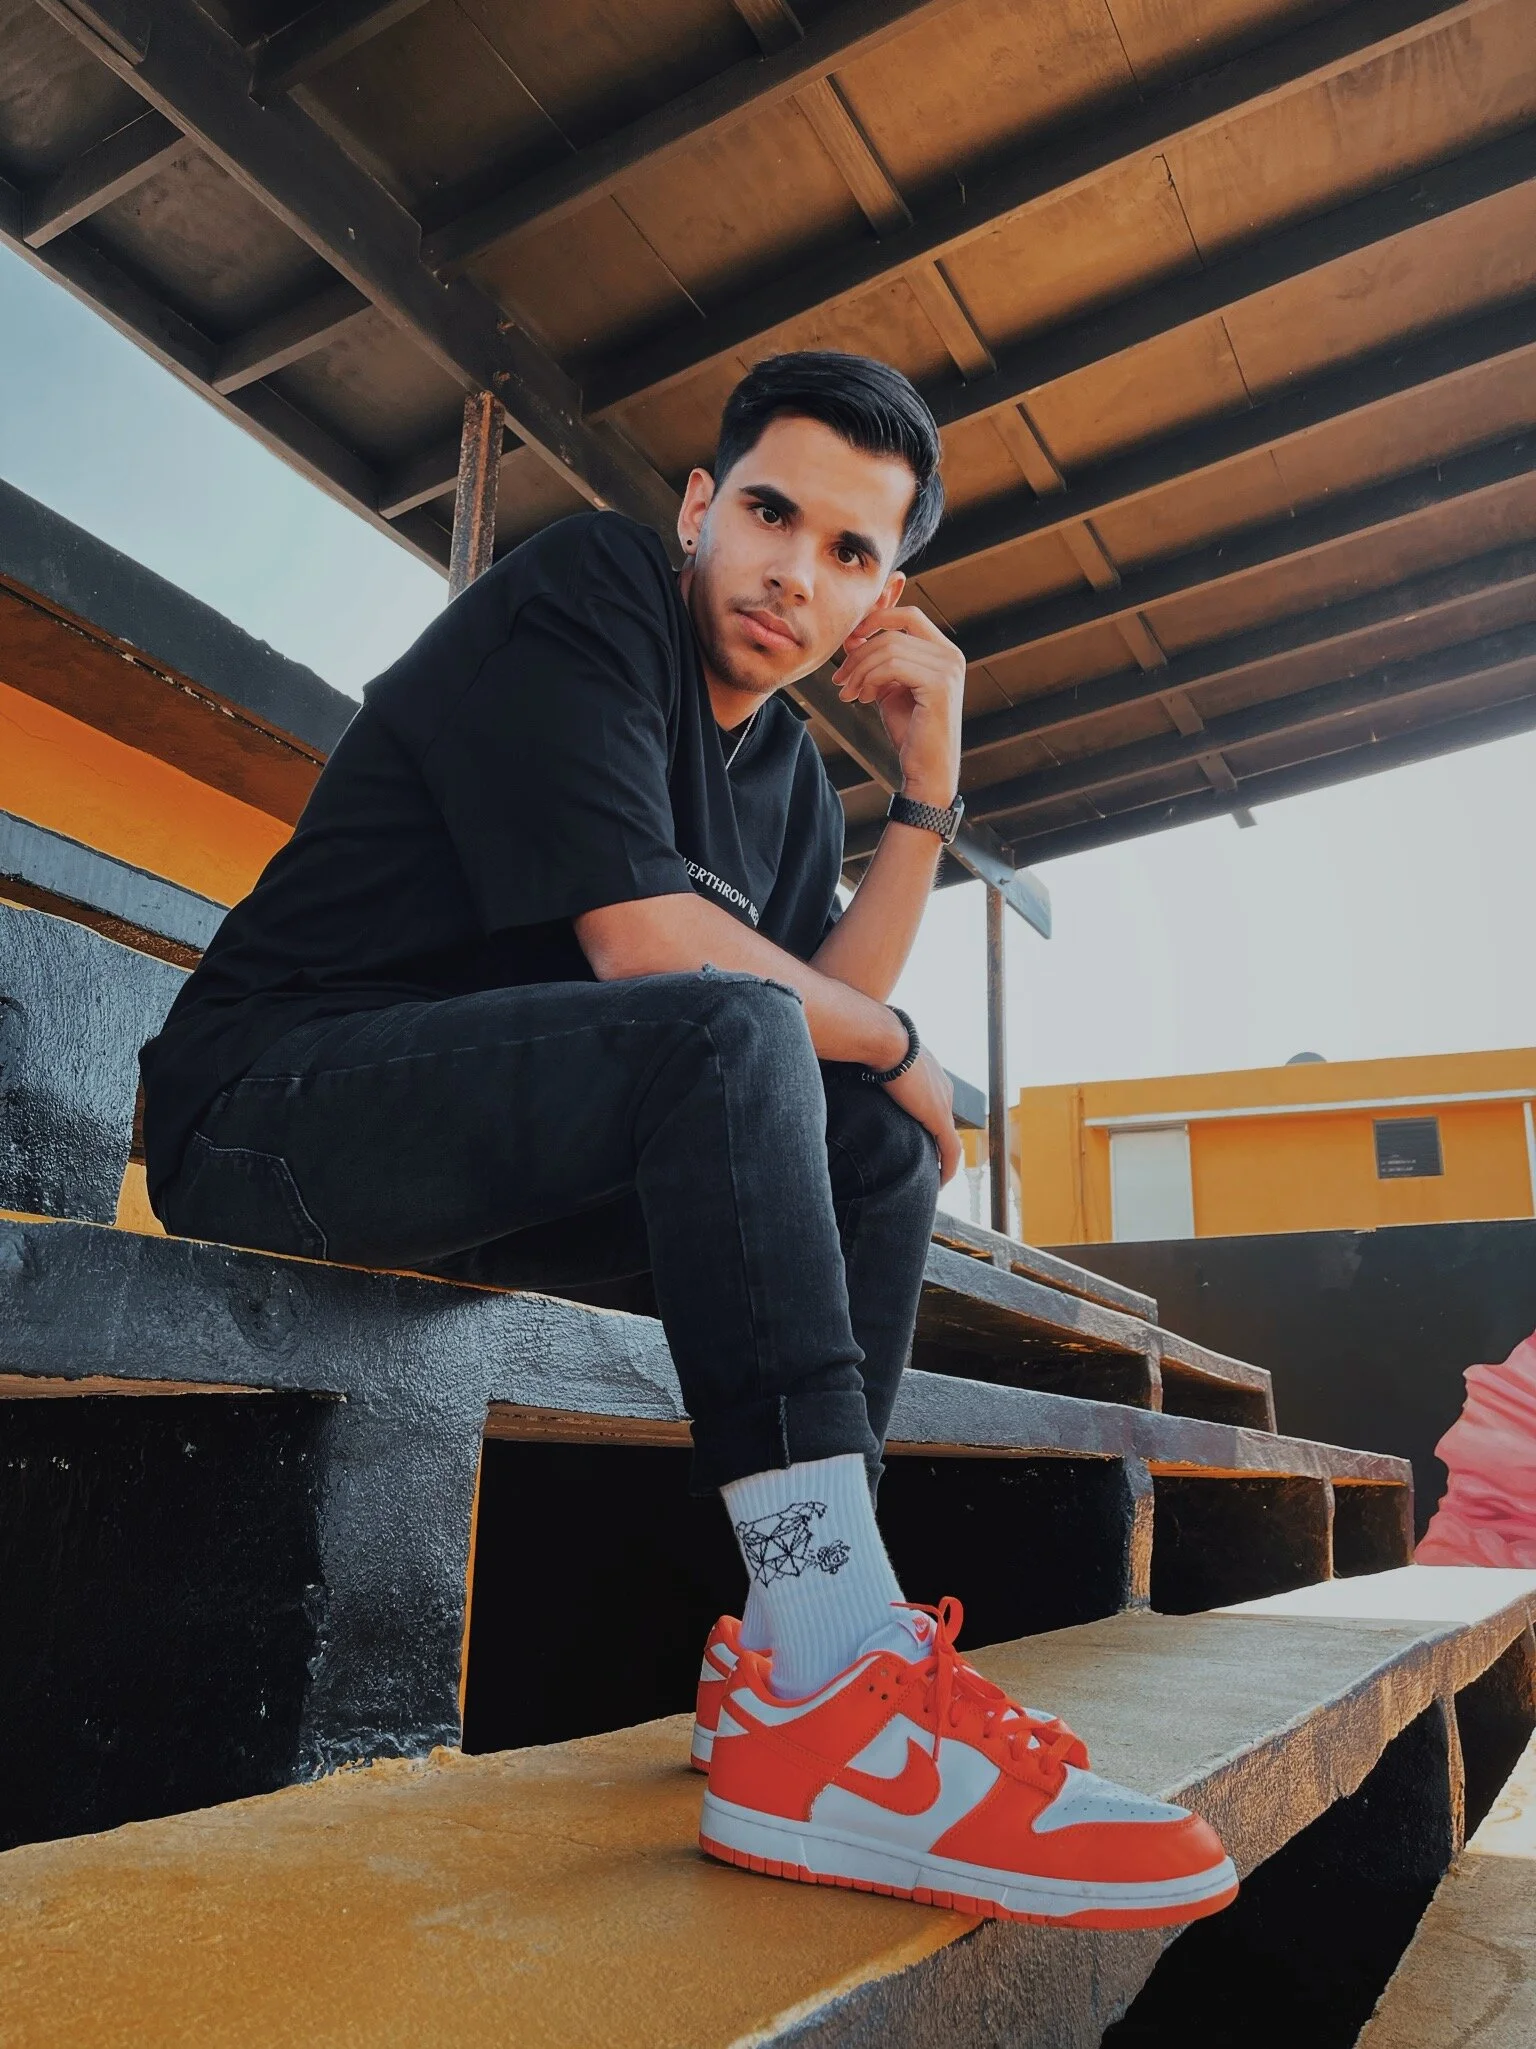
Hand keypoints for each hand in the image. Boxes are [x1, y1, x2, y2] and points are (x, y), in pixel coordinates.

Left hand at [832, 606, 964, 807]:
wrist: (926, 770)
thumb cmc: (910, 730)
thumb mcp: (889, 686)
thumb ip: (878, 660)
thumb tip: (852, 634)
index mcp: (944, 652)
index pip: (908, 615)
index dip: (876, 618)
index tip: (850, 639)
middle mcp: (951, 656)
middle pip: (892, 632)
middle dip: (858, 654)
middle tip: (840, 680)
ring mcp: (948, 669)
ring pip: (888, 649)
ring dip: (859, 671)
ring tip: (849, 694)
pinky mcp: (939, 685)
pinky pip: (891, 666)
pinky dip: (869, 680)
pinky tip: (864, 699)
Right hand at [883, 1046, 961, 1184]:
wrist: (886, 1040)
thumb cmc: (875, 1042)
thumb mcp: (879, 1056)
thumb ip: (875, 1068)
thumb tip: (850, 1067)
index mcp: (931, 1074)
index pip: (934, 1103)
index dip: (928, 1122)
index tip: (918, 1137)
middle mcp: (943, 1088)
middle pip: (943, 1122)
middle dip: (936, 1142)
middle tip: (925, 1162)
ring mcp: (943, 1103)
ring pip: (949, 1138)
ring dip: (943, 1158)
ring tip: (932, 1175)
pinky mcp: (939, 1117)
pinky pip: (951, 1150)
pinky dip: (949, 1167)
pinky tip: (941, 1182)